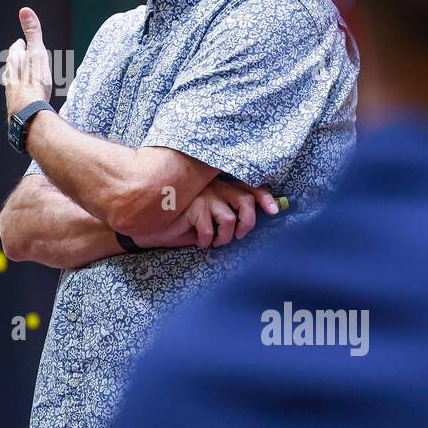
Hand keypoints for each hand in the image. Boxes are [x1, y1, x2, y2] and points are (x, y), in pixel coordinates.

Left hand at [3, 6, 52, 117]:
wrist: (29, 113)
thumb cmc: (33, 82)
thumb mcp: (36, 52)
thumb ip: (32, 33)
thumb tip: (24, 10)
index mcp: (14, 61)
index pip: (16, 48)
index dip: (21, 45)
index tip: (22, 43)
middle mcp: (9, 75)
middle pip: (13, 64)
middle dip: (18, 60)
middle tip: (23, 57)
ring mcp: (12, 91)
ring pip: (14, 79)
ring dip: (20, 76)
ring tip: (26, 76)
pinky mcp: (16, 104)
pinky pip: (20, 94)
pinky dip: (24, 91)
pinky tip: (28, 96)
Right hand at [134, 176, 279, 250]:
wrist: (152, 227)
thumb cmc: (182, 224)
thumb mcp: (209, 219)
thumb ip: (227, 215)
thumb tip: (250, 224)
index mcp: (219, 186)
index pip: (247, 186)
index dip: (264, 197)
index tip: (275, 210)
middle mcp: (213, 186)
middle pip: (245, 200)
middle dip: (248, 222)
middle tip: (239, 235)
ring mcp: (203, 195)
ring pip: (229, 219)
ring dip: (225, 237)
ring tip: (216, 241)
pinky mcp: (194, 207)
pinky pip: (211, 230)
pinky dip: (207, 241)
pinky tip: (199, 241)